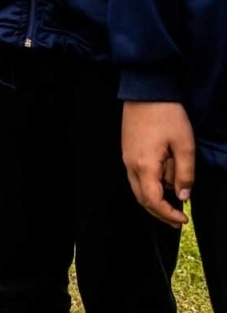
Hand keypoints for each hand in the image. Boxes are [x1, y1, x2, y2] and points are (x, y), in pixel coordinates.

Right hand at [124, 101, 194, 227]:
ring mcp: (127, 157)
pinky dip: (150, 186)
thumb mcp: (185, 145)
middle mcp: (131, 165)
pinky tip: (164, 182)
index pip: (153, 201)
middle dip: (160, 212)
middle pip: (141, 198)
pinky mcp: (128, 150)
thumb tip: (182, 195)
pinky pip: (137, 176)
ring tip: (174, 202)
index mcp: (145, 166)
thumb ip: (185, 173)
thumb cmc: (167, 116)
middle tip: (178, 219)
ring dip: (155, 199)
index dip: (167, 214)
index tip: (183, 219)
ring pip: (138, 188)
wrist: (146, 92)